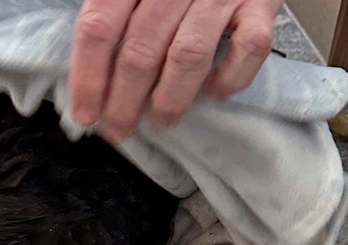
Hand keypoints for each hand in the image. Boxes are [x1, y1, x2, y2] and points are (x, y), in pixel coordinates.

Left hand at [69, 0, 283, 140]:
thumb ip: (113, 21)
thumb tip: (91, 83)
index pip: (99, 28)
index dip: (88, 78)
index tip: (86, 113)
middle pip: (139, 50)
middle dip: (124, 102)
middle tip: (119, 128)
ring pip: (187, 56)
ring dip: (170, 98)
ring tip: (162, 119)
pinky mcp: (260, 4)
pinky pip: (247, 49)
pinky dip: (228, 79)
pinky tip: (213, 91)